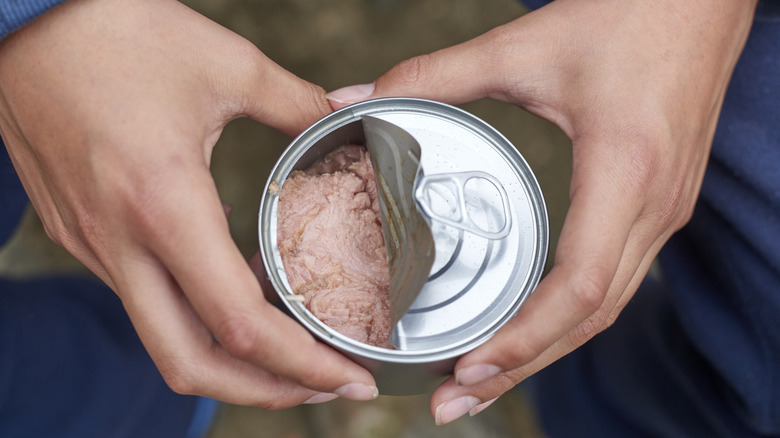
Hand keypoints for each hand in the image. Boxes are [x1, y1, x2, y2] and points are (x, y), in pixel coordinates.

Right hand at [0, 0, 376, 406]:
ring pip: (164, 338)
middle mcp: (121, 244)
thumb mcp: (226, 64)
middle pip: (191, 365)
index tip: (349, 377)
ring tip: (294, 345)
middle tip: (326, 386)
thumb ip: (297, 103)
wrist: (23, 17)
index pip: (240, 324)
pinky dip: (196, 315)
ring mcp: (92, 245)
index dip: (304, 365)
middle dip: (266, 391)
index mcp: (164, 206)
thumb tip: (346, 117)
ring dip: (232, 357)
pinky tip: (237, 289)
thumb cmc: (116, 31)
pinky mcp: (78, 234)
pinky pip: (142, 300)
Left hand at [327, 0, 756, 422]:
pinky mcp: (659, 205)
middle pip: (590, 319)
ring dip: (545, 352)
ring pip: (605, 310)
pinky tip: (529, 330)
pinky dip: (568, 319)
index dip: (524, 337)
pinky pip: (616, 281)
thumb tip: (355, 99)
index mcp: (626, 171)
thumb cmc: (628, 16)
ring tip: (482, 382)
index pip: (580, 286)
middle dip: (522, 366)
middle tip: (453, 402)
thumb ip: (436, 74)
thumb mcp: (526, 45)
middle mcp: (655, 207)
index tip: (468, 368)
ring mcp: (665, 212)